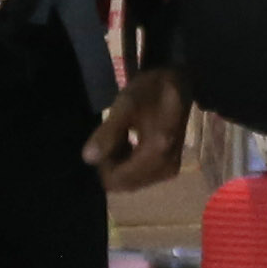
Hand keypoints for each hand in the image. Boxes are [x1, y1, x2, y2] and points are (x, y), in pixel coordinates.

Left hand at [85, 68, 191, 193]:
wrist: (178, 84)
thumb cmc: (150, 90)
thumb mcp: (125, 105)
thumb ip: (107, 132)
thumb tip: (88, 159)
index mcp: (157, 152)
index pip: (117, 179)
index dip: (103, 165)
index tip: (104, 140)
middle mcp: (166, 168)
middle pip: (124, 184)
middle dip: (112, 165)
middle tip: (113, 137)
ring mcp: (170, 170)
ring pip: (131, 182)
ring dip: (120, 165)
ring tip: (122, 138)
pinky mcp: (170, 169)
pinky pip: (141, 177)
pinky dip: (130, 164)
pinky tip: (129, 144)